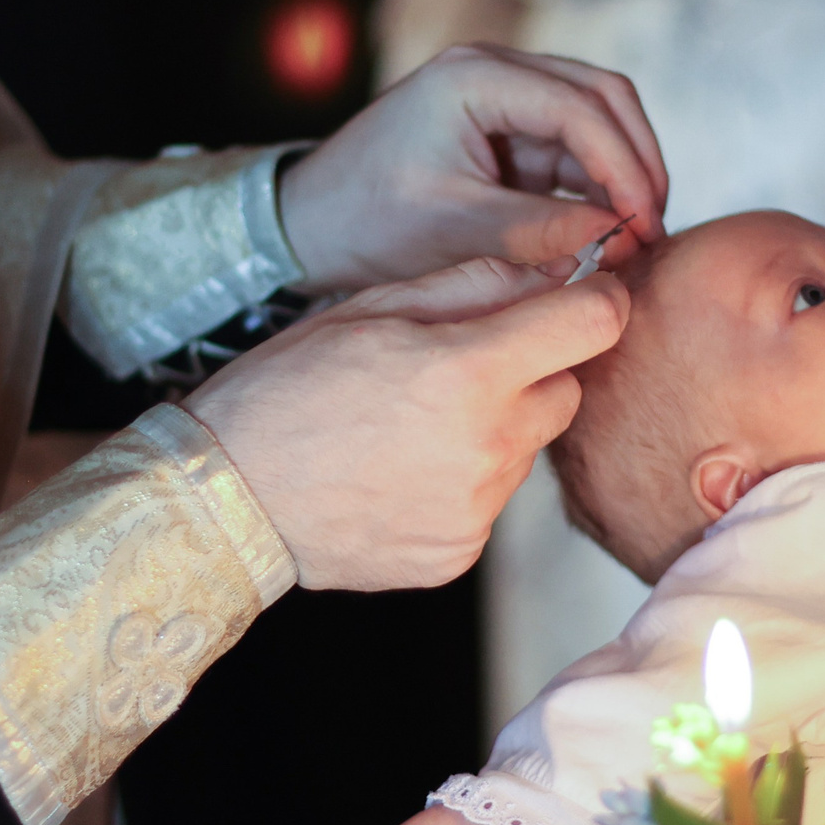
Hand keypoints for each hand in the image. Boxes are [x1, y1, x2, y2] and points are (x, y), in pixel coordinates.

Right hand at [188, 256, 629, 590]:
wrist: (227, 495)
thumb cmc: (289, 387)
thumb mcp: (375, 306)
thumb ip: (479, 284)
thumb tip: (557, 271)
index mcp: (471, 371)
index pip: (596, 322)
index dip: (595, 300)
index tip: (578, 298)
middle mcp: (490, 446)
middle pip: (567, 390)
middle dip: (531, 371)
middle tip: (454, 370)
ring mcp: (479, 509)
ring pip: (527, 448)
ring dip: (493, 429)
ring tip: (411, 427)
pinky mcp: (461, 553)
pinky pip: (491, 501)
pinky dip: (462, 482)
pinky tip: (400, 472)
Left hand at [278, 44, 669, 292]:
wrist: (312, 224)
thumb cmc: (366, 219)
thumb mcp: (452, 227)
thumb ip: (536, 229)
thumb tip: (617, 238)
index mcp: (474, 76)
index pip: (579, 106)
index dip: (625, 165)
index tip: (646, 225)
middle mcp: (496, 70)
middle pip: (603, 97)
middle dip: (637, 162)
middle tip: (654, 231)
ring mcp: (506, 98)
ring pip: (598, 120)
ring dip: (623, 174)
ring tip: (637, 239)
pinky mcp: (511, 132)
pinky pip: (574, 150)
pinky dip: (598, 187)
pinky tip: (611, 233)